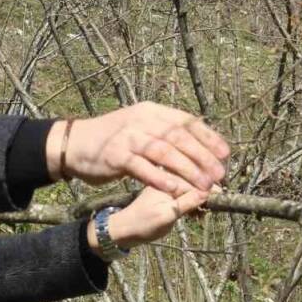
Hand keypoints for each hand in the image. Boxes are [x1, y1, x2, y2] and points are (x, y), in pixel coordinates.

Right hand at [47, 102, 228, 195]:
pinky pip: (142, 168)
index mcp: (152, 111)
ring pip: (163, 152)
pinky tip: (175, 190)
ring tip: (203, 185)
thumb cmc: (114, 139)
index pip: (186, 121)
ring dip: (186, 170)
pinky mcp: (116, 155)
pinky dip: (160, 179)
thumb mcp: (141, 128)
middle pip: (178, 137)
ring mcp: (128, 136)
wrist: (75, 143)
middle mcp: (142, 120)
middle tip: (219, 174)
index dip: (208, 137)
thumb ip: (165, 135)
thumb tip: (199, 147)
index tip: (226, 154)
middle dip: (202, 156)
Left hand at [85, 185, 208, 257]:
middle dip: (208, 191)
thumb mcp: (166, 215)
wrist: (125, 230)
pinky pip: (187, 192)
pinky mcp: (169, 191)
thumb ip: (186, 203)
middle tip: (211, 208)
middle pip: (196, 177)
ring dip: (202, 198)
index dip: (210, 186)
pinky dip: (194, 202)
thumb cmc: (143, 223)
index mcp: (166, 177)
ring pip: (193, 185)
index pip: (194, 176)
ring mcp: (169, 183)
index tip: (222, 198)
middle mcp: (168, 176)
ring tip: (203, 214)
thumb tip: (208, 192)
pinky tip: (198, 214)